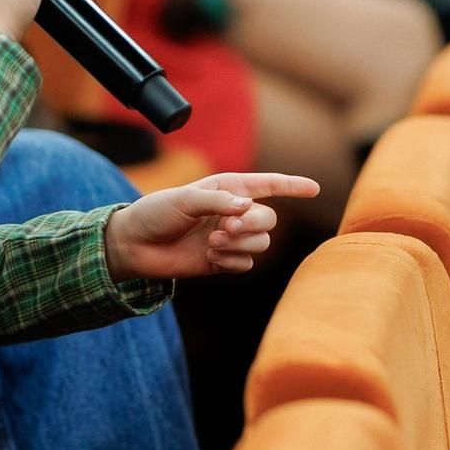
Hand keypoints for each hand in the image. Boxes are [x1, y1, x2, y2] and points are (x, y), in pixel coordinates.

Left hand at [104, 172, 320, 278]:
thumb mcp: (182, 200)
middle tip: (224, 228)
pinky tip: (211, 258)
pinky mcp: (223, 261)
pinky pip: (246, 264)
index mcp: (226, 189)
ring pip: (261, 243)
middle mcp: (232, 212)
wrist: (135, 246)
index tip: (315, 188)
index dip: (291, 186)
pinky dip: (232, 262)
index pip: (267, 185)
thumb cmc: (155, 213)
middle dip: (251, 225)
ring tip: (213, 243)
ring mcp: (229, 238)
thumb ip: (215, 201)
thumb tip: (245, 207)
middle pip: (268, 219)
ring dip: (240, 245)